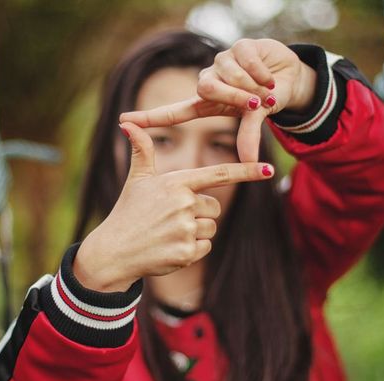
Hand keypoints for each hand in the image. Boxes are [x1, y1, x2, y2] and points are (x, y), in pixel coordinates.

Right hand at [73, 122, 273, 291]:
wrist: (114, 251)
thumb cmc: (127, 212)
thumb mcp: (137, 180)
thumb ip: (142, 151)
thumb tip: (127, 123)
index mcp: (176, 183)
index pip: (218, 174)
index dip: (246, 171)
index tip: (269, 169)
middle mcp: (183, 204)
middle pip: (214, 207)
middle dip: (200, 213)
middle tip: (172, 219)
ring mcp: (185, 229)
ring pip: (210, 228)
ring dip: (195, 232)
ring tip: (168, 233)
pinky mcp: (186, 253)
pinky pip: (205, 247)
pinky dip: (191, 250)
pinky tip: (170, 248)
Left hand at [119, 38, 316, 162]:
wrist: (290, 76)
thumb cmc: (266, 100)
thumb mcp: (256, 119)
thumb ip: (249, 136)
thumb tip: (252, 164)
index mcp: (207, 103)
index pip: (173, 112)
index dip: (149, 118)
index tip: (123, 121)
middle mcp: (209, 81)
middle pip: (206, 88)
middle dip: (234, 97)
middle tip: (256, 103)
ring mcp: (222, 62)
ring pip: (229, 75)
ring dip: (252, 85)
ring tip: (266, 89)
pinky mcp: (239, 46)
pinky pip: (246, 62)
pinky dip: (262, 73)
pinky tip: (270, 77)